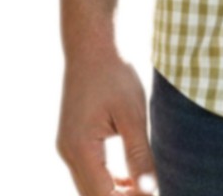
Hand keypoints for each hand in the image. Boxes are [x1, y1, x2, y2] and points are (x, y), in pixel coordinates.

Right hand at [57, 47, 158, 195]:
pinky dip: (108, 180)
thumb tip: (150, 191)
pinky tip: (131, 177)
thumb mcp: (133, 114)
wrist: (93, 43)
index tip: (155, 194)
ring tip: (144, 187)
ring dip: (115, 192)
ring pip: (89, 186)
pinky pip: (89, 171)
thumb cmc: (115, 73)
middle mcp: (68, 152)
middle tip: (152, 191)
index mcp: (80, 149)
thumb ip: (139, 155)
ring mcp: (67, 146)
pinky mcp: (73, 138)